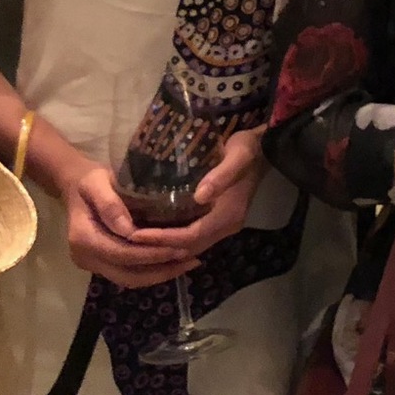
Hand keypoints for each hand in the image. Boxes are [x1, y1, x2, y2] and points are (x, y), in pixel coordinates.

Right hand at [61, 157, 200, 288]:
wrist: (78, 187)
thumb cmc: (91, 180)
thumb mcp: (97, 182)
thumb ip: (109, 204)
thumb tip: (128, 230)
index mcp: (83, 239)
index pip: (120, 254)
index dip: (149, 255)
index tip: (177, 248)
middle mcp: (85, 257)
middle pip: (126, 274)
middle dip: (160, 270)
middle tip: (190, 260)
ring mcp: (93, 264)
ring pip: (129, 279)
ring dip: (159, 275)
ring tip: (188, 263)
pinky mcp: (102, 265)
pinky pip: (128, 274)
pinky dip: (152, 272)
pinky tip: (174, 262)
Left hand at [129, 130, 266, 260]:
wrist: (266, 146)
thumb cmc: (248, 148)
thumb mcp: (238, 156)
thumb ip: (221, 176)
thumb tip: (199, 197)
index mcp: (228, 215)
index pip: (191, 237)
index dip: (163, 239)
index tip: (136, 234)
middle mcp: (227, 225)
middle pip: (189, 248)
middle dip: (159, 248)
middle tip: (128, 240)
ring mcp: (224, 224)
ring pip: (191, 246)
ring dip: (165, 246)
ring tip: (137, 238)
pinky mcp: (219, 218)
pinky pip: (194, 237)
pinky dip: (174, 239)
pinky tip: (156, 230)